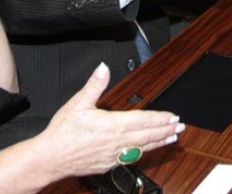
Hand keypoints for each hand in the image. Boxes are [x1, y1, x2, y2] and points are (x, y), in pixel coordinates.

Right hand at [38, 63, 182, 176]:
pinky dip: (144, 152)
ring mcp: (114, 155)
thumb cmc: (63, 133)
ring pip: (142, 148)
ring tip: (172, 138)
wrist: (51, 158)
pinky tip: (148, 150)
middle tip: (180, 127)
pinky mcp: (109, 164)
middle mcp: (117, 142)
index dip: (161, 118)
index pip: (143, 120)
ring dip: (159, 142)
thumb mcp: (78, 103)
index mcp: (112, 125)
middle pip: (148, 135)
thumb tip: (103, 67)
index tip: (173, 116)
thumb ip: (94, 85)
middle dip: (166, 130)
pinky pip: (131, 158)